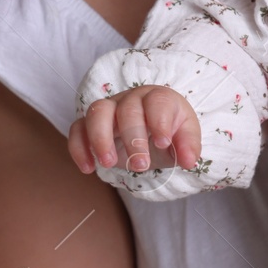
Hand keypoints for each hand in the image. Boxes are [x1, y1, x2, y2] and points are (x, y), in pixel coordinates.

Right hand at [68, 85, 199, 174]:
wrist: (151, 132)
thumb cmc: (169, 131)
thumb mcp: (184, 138)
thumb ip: (188, 146)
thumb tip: (189, 160)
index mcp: (158, 98)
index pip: (157, 102)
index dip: (160, 121)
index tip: (163, 143)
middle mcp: (131, 99)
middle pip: (127, 110)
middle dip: (133, 138)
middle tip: (140, 164)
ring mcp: (109, 109)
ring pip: (97, 112)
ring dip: (100, 138)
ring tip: (107, 164)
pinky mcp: (91, 124)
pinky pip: (77, 128)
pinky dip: (78, 147)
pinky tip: (87, 168)